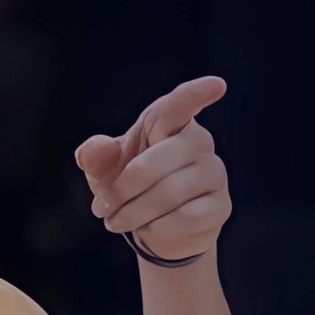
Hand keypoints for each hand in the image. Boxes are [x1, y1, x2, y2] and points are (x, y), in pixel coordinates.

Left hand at [75, 76, 231, 260]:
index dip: (197, 94)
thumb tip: (93, 150)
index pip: (181, 104)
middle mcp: (199, 142)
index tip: (217, 85)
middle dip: (121, 190)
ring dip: (134, 213)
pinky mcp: (221, 206)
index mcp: (169, 123)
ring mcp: (215, 173)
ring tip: (118, 221)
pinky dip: (157, 229)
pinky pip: (186, 218)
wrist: (156, 228)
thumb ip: (97, 157)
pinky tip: (150, 228)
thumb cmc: (132, 187)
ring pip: (169, 193)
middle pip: (154, 162)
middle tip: (102, 208)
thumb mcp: (106, 171)